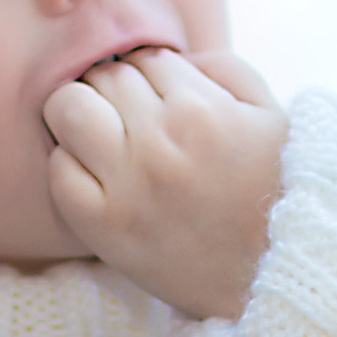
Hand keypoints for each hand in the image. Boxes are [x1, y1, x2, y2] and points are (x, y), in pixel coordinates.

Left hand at [41, 48, 287, 319]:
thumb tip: (173, 57)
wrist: (277, 279)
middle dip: (118, 90)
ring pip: (68, 108)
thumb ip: (226, 70)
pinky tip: (98, 175)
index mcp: (201, 110)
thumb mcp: (273, 118)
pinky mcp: (104, 228)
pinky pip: (58, 170)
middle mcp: (159, 142)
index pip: (147, 57)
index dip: (153, 74)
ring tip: (106, 137)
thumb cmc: (278, 194)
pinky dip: (70, 164)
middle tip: (134, 120)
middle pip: (105, 76)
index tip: (161, 100)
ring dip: (83, 114)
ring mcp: (127, 186)